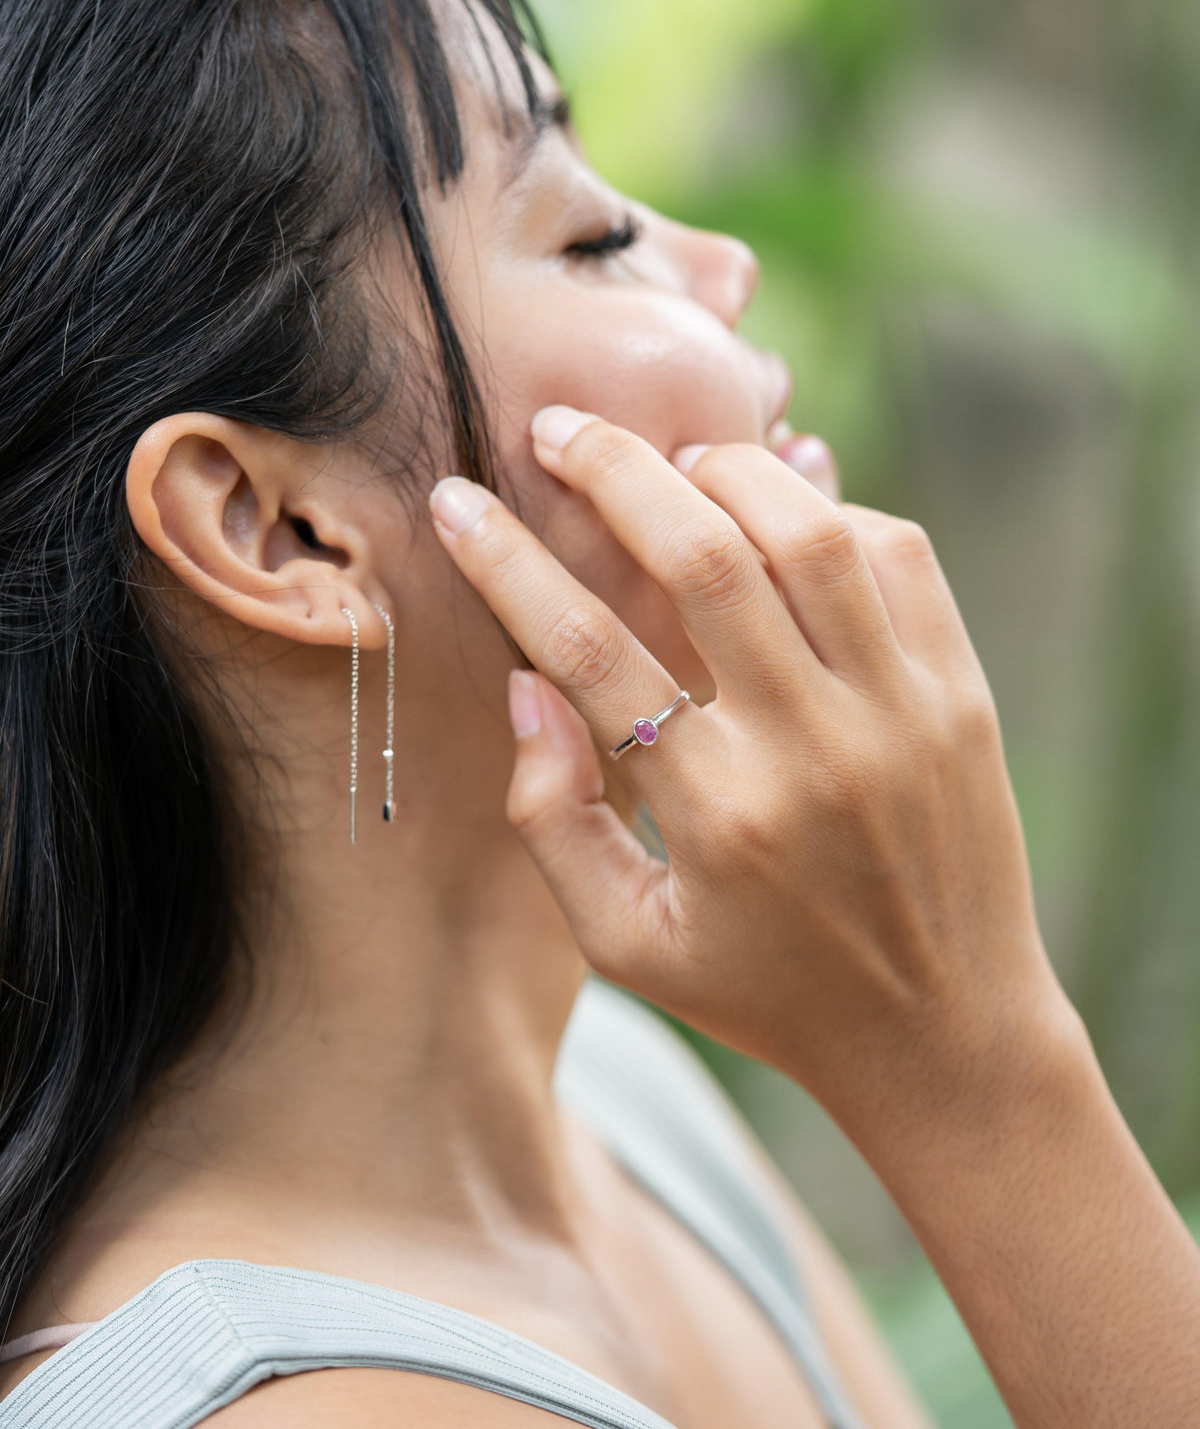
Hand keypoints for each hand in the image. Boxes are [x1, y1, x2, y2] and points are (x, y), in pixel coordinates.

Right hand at [429, 406, 1067, 1140]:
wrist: (946, 1034)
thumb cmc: (769, 991)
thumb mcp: (629, 946)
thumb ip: (552, 821)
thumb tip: (524, 684)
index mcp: (719, 815)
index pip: (588, 651)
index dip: (508, 563)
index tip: (457, 502)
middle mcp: (814, 748)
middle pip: (702, 559)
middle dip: (614, 472)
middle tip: (558, 430)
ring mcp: (901, 711)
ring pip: (810, 534)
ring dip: (728, 472)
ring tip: (672, 463)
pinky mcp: (960, 690)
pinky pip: (898, 554)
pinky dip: (831, 510)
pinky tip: (782, 516)